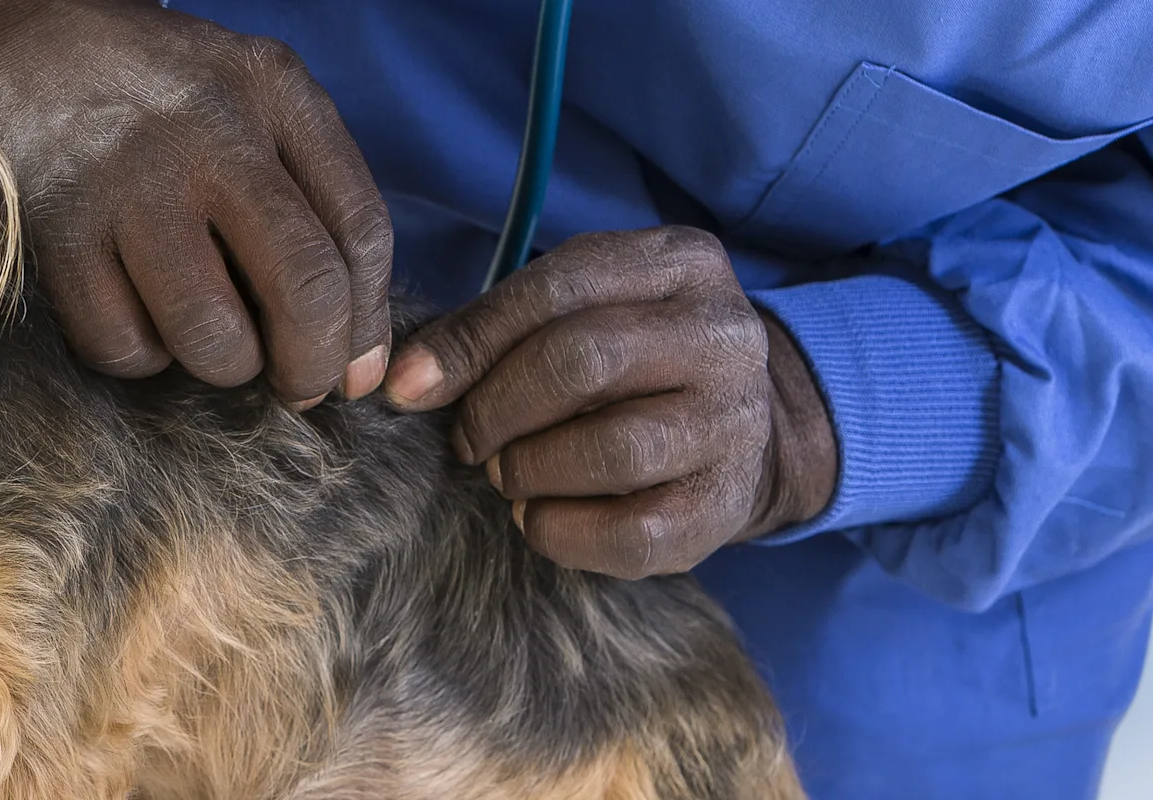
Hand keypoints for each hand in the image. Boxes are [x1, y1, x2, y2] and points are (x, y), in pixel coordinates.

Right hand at [0, 0, 394, 404]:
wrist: (8, 35)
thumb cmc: (146, 87)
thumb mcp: (242, 93)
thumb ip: (305, 188)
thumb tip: (351, 346)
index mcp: (271, 88)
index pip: (358, 229)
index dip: (366, 322)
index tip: (352, 370)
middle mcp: (209, 127)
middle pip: (303, 286)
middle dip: (310, 364)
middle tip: (295, 387)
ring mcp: (128, 178)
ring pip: (211, 332)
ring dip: (220, 364)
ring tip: (207, 342)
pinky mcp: (57, 225)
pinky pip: (121, 342)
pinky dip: (137, 355)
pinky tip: (134, 315)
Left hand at [381, 227, 839, 578]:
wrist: (747, 431)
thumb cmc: (632, 365)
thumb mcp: (578, 313)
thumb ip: (497, 328)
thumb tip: (404, 380)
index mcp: (680, 263)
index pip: (556, 289)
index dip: (470, 342)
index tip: (409, 388)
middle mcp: (724, 335)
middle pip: (582, 362)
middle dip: (497, 408)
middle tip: (469, 439)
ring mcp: (735, 422)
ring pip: (611, 449)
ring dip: (529, 469)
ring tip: (507, 473)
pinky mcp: (726, 505)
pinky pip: (628, 531)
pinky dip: (558, 529)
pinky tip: (538, 515)